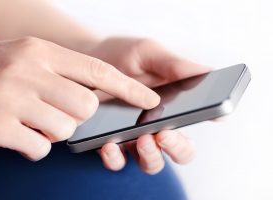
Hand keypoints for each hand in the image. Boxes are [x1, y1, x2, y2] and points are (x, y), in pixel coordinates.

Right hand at [0, 37, 159, 160]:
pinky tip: (18, 134)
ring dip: (53, 131)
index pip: (98, 70)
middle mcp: (27, 71)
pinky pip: (39, 148)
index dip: (129, 87)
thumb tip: (95, 99)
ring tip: (32, 121)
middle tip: (57, 112)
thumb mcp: (28, 58)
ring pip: (65, 129)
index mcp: (41, 51)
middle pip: (86, 107)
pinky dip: (35, 147)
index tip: (150, 100)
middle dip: (78, 116)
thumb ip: (62, 74)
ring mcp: (10, 98)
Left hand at [86, 37, 209, 173]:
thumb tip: (209, 72)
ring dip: (151, 156)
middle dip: (178, 147)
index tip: (211, 114)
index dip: (210, 120)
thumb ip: (175, 65)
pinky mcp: (110, 142)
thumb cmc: (125, 57)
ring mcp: (134, 137)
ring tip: (142, 139)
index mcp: (172, 105)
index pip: (197, 120)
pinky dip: (115, 158)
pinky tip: (110, 145)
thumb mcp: (150, 54)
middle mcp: (157, 125)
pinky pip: (117, 161)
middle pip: (180, 151)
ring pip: (151, 162)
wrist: (90, 58)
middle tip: (166, 133)